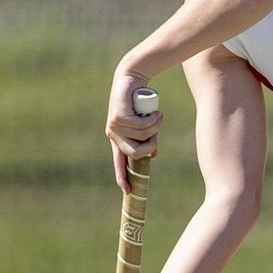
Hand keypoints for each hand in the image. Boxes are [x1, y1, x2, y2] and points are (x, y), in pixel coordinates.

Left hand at [106, 64, 162, 192]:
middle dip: (151, 145)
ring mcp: (114, 126)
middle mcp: (114, 135)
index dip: (122, 177)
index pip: (119, 162)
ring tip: (158, 116)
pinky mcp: (118, 116)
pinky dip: (153, 119)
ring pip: (141, 136)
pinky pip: (141, 125)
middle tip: (158, 134)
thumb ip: (148, 139)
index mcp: (118, 140)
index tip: (128, 192)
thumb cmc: (139, 103)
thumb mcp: (145, 124)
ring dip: (155, 127)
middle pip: (135, 152)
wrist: (131, 80)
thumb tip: (153, 156)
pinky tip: (156, 112)